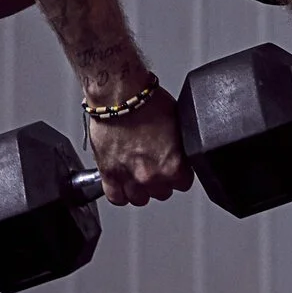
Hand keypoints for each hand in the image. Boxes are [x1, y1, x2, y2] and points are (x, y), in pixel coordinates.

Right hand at [87, 86, 194, 206]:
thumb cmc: (147, 101)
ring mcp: (128, 177)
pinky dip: (119, 192)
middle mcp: (151, 176)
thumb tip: (180, 153)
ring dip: (140, 188)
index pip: (183, 183)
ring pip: (139, 198)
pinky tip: (122, 183)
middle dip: (160, 180)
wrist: (120, 94)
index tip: (173, 165)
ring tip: (138, 172)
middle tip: (154, 163)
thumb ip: (180, 146)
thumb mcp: (178, 123)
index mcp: (173, 165)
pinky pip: (115, 197)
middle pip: (162, 193)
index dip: (179, 172)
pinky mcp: (108, 173)